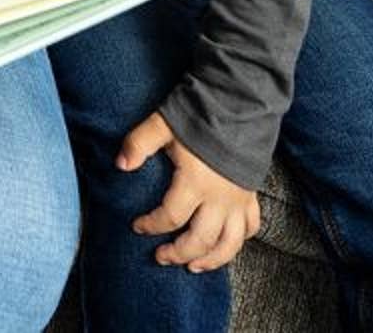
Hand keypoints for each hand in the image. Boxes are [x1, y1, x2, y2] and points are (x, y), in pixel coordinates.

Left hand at [118, 111, 260, 272]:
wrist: (240, 104)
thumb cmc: (198, 114)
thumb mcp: (162, 124)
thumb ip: (138, 144)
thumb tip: (120, 165)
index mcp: (195, 183)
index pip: (170, 216)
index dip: (151, 225)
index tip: (137, 226)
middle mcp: (220, 198)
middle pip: (201, 240)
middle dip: (179, 253)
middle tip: (160, 257)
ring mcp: (239, 200)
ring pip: (229, 243)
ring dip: (211, 259)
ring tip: (193, 267)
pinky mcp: (251, 196)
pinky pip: (251, 228)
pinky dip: (239, 242)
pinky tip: (225, 246)